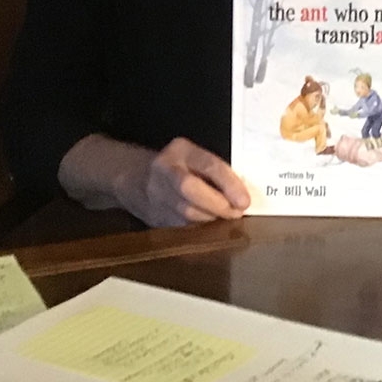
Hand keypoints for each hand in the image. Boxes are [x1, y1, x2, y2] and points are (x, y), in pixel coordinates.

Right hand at [125, 137, 249, 226]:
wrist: (136, 178)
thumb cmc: (180, 167)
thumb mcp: (194, 158)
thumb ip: (215, 172)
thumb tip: (242, 196)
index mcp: (181, 151)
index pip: (208, 165)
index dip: (229, 184)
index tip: (244, 201)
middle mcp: (165, 170)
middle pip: (190, 189)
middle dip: (217, 205)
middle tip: (236, 213)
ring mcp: (156, 195)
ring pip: (185, 213)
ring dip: (211, 220)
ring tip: (226, 221)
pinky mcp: (154, 217)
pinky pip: (180, 228)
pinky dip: (200, 231)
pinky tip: (210, 230)